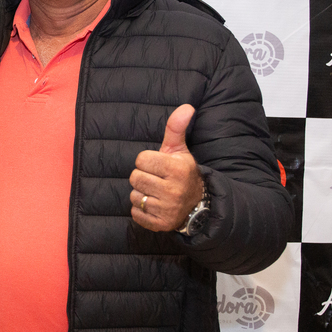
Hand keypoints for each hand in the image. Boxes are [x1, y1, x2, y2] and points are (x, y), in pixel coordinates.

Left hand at [129, 104, 204, 232]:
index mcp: (177, 169)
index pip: (141, 160)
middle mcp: (173, 191)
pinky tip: (155, 205)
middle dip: (143, 177)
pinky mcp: (160, 224)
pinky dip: (141, 210)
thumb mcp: (180, 149)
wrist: (196, 204)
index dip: (147, 161)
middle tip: (157, 179)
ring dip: (142, 194)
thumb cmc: (182, 172)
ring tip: (157, 192)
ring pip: (134, 196)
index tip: (158, 166)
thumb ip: (176, 128)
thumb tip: (186, 106)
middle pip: (135, 178)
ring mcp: (167, 209)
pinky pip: (136, 213)